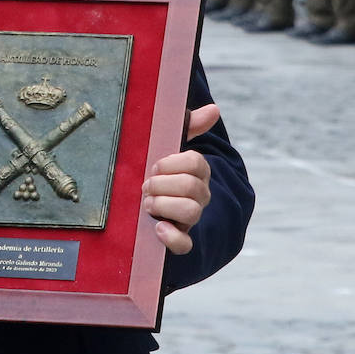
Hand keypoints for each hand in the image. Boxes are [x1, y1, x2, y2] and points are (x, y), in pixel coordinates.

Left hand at [142, 104, 217, 255]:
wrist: (140, 206)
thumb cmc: (157, 172)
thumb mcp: (167, 149)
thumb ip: (187, 127)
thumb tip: (214, 109)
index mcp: (196, 174)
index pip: (197, 163)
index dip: (172, 163)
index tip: (155, 165)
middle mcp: (198, 196)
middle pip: (192, 187)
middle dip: (162, 184)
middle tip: (145, 185)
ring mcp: (191, 219)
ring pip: (191, 211)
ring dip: (163, 205)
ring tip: (146, 203)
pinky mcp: (179, 239)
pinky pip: (185, 244)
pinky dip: (171, 236)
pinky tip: (157, 227)